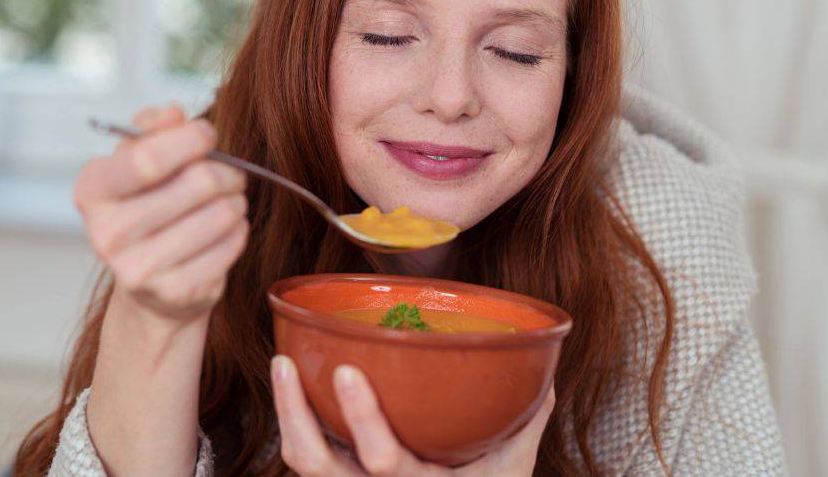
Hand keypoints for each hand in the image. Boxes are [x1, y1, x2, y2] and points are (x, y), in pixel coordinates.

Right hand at [73, 104, 248, 324]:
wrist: (149, 282)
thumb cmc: (147, 204)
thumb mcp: (137, 159)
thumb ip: (152, 128)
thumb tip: (173, 113)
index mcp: (93, 190)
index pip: (148, 158)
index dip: (190, 139)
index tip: (208, 134)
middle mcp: (107, 233)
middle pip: (197, 184)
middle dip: (227, 171)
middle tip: (233, 173)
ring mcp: (139, 269)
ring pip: (221, 214)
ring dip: (236, 201)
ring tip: (229, 200)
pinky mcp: (175, 293)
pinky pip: (231, 245)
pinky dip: (238, 230)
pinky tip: (226, 230)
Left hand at [271, 355, 554, 475]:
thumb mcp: (511, 471)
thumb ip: (525, 424)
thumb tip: (545, 375)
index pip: (381, 461)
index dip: (361, 419)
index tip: (347, 370)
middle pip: (315, 464)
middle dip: (294, 413)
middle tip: (285, 363)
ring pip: (301, 459)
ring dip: (286, 410)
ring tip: (282, 362)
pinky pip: (305, 454)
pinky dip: (294, 419)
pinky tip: (293, 379)